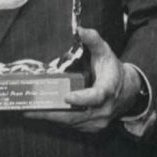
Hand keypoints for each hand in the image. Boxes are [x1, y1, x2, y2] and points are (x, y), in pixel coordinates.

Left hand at [24, 27, 140, 132]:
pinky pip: (72, 124)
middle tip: (30, 108)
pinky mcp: (91, 127)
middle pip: (76, 115)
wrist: (128, 92)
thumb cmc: (113, 71)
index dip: (81, 98)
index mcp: (108, 90)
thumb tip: (80, 29)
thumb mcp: (106, 52)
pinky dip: (57, 119)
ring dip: (50, 117)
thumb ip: (93, 40)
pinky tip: (41, 114)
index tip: (67, 96)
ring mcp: (97, 122)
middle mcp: (103, 109)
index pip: (96, 96)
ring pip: (71, 122)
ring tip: (29, 111)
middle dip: (52, 113)